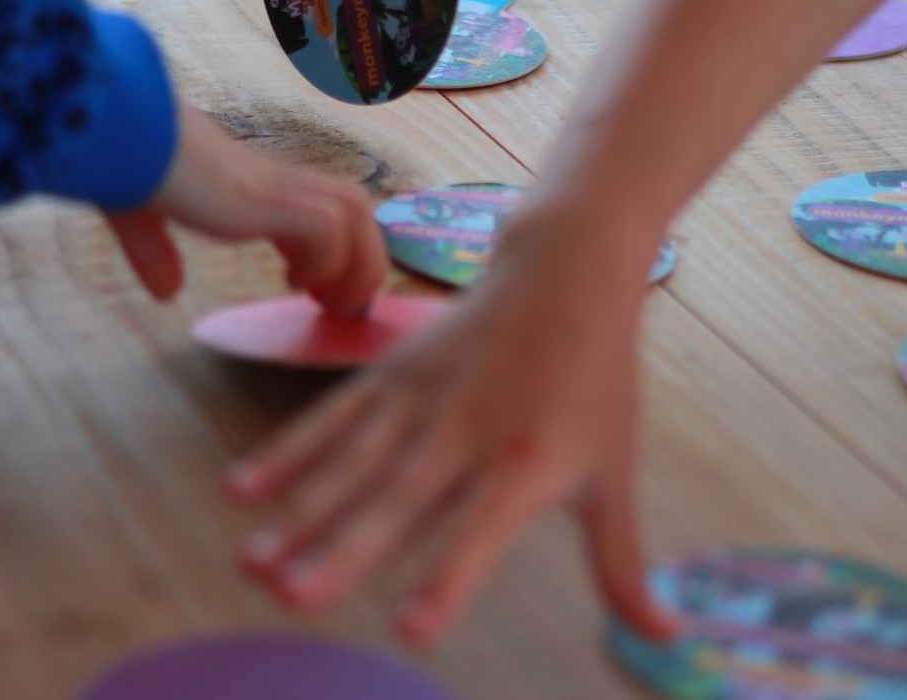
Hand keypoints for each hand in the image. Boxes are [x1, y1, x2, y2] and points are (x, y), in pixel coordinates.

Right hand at [106, 102, 386, 315]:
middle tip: (341, 308)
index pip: (320, 207)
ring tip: (332, 305)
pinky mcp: (262, 196)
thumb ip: (153, 251)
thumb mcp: (137, 214)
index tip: (318, 293)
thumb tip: (166, 292)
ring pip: (355, 210)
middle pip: (353, 204)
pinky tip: (293, 282)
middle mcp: (269, 178)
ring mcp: (270, 184)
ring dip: (357, 264)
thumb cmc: (116, 157)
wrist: (111, 130)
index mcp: (248, 181)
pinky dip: (324, 262)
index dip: (333, 251)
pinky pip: (325, 227)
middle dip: (363, 258)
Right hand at [223, 215, 679, 645]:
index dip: (448, 577)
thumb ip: (622, 562)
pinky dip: (287, 451)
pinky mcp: (390, 373)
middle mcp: (465, 432)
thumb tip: (663, 639)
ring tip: (252, 561)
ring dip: (298, 511)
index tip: (410, 630)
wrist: (565, 267)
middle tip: (289, 597)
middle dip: (341, 550)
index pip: (482, 529)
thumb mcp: (615, 470)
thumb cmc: (596, 379)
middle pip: (397, 498)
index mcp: (527, 463)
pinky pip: (331, 417)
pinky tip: (243, 489)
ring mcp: (420, 399)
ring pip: (352, 461)